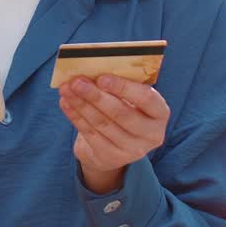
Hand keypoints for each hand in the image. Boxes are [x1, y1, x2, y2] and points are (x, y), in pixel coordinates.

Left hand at [59, 75, 169, 193]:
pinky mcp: (111, 157)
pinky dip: (75, 116)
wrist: (116, 145)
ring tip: (66, 89)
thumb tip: (92, 69)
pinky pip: (90, 134)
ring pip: (102, 124)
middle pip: (121, 113)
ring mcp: (131, 149)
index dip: (124, 87)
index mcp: (160, 113)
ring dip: (81, 104)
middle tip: (77, 82)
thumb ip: (120, 85)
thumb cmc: (125, 109)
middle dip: (96, 96)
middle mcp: (150, 134)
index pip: (146, 98)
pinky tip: (65, 103)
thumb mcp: (131, 98)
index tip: (102, 77)